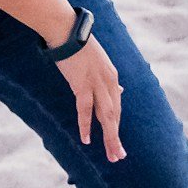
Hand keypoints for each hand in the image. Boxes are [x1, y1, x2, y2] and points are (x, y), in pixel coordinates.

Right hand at [53, 30, 127, 161]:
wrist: (67, 31)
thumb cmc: (79, 45)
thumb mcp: (100, 61)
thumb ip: (109, 78)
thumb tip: (120, 89)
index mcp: (112, 77)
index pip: (117, 107)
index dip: (116, 125)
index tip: (116, 140)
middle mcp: (109, 83)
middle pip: (115, 116)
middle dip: (116, 137)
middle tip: (119, 156)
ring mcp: (97, 85)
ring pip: (107, 117)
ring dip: (110, 138)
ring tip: (112, 155)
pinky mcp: (83, 85)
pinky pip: (86, 109)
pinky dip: (86, 125)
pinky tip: (87, 140)